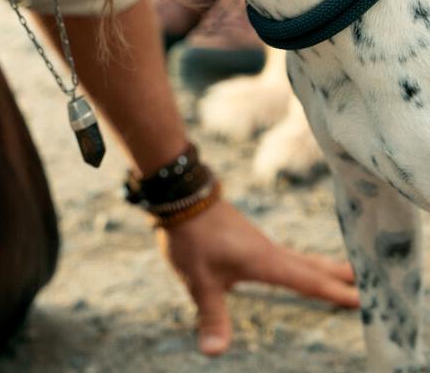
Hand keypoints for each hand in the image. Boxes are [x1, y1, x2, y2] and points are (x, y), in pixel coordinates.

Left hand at [157, 198, 357, 355]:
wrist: (180, 194)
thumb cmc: (192, 237)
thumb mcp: (199, 281)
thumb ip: (212, 315)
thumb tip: (214, 352)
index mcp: (264, 262)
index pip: (306, 281)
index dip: (333, 292)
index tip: (362, 298)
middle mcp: (267, 251)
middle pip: (310, 265)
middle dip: (337, 275)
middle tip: (366, 281)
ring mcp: (258, 241)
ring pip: (298, 257)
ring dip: (322, 266)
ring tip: (344, 271)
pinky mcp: (247, 237)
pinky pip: (284, 253)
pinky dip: (301, 260)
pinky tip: (295, 264)